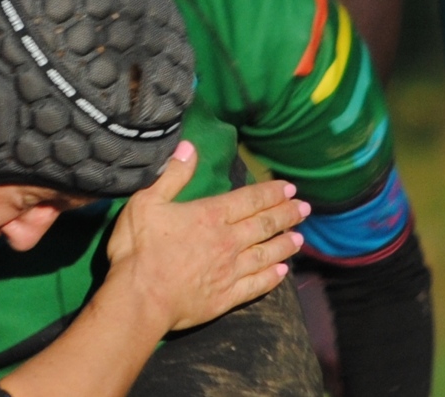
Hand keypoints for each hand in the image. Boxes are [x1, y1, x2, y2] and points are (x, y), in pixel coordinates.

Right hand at [104, 141, 307, 333]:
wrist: (141, 296)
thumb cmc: (139, 247)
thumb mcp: (146, 201)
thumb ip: (172, 176)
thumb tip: (190, 147)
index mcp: (210, 216)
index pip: (248, 200)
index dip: (270, 193)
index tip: (289, 188)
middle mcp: (228, 242)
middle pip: (263, 225)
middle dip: (285, 215)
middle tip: (305, 209)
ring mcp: (230, 271)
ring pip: (266, 254)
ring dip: (284, 245)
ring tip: (300, 239)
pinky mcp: (227, 296)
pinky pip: (257, 285)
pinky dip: (272, 277)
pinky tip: (282, 273)